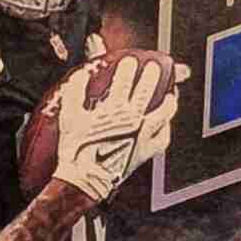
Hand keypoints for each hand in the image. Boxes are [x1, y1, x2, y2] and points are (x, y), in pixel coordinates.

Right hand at [51, 53, 188, 202]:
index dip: (128, 67)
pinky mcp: (147, 151)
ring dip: (169, 100)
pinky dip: (166, 128)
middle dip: (151, 75)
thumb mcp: (69, 116)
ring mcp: (143, 135)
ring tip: (171, 94)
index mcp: (114, 107)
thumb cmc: (76, 149)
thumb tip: (80, 75)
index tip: (129, 61)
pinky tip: (166, 124)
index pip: (125, 80)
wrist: (85, 179)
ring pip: (165, 112)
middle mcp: (133, 118)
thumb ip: (75, 92)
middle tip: (153, 68)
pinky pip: (164, 137)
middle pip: (147, 90)